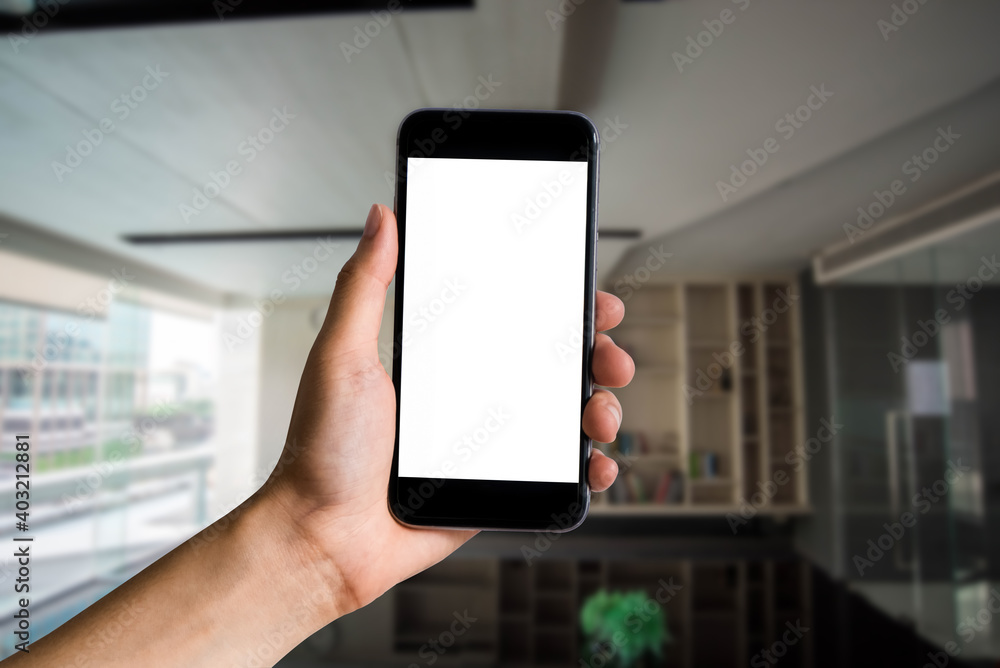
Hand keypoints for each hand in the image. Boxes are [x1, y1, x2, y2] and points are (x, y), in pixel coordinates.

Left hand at [263, 203, 635, 614]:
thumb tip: (380, 217)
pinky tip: (597, 464)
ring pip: (567, 416)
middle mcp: (472, 397)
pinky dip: (591, 468)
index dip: (560, 306)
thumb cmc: (322, 452)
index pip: (514, 319)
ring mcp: (489, 444)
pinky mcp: (498, 487)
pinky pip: (558, 474)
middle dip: (598, 355)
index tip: (590, 297)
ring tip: (601, 415)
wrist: (324, 540)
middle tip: (609, 356)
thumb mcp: (341, 356)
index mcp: (443, 361)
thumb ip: (364, 285)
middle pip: (555, 365)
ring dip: (602, 408)